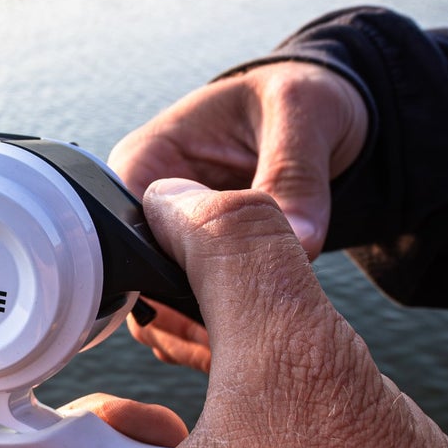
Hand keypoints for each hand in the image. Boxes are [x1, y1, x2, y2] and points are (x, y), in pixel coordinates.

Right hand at [110, 60, 368, 373]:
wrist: (327, 121)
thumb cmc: (302, 99)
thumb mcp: (305, 113)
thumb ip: (296, 176)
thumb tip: (302, 243)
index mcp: (148, 160)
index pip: (120, 230)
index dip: (158, 273)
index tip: (214, 304)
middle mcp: (146, 212)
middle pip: (134, 285)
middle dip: (184, 316)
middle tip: (243, 338)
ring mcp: (171, 250)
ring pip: (160, 315)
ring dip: (205, 335)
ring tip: (261, 347)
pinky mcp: (200, 277)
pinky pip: (193, 324)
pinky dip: (223, 342)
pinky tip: (264, 348)